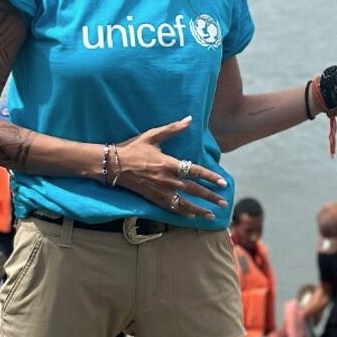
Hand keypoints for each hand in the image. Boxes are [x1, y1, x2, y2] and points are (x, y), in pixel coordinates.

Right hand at [112, 115, 227, 219]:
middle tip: (224, 202)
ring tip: (212, 214)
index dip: (210, 177)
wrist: (112, 165)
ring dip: (199, 209)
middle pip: (193, 190)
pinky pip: (170, 208)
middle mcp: (167, 179)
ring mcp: (159, 191)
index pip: (194, 171)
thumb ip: (172, 128)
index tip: (222, 183)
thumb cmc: (133, 148)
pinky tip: (191, 217)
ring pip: (184, 203)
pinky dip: (182, 213)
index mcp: (168, 163)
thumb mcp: (152, 135)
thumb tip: (189, 119)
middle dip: (210, 197)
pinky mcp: (152, 198)